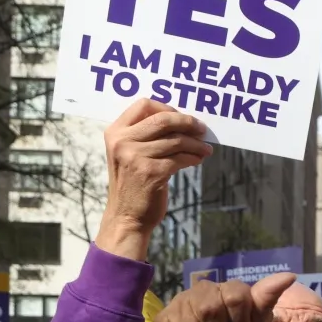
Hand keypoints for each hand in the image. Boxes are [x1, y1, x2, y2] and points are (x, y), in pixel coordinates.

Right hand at [93, 100, 212, 260]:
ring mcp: (136, 157)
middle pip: (163, 120)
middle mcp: (123, 142)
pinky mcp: (151, 173)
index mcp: (116, 132)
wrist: (126, 217)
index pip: (143, 105)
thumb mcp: (128, 154)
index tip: (181, 116)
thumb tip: (180, 121)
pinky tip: (198, 160)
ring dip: (196, 144)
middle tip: (202, 129)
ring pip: (176, 140)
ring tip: (205, 149)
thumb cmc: (132, 184)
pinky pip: (180, 159)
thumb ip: (144, 136)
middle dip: (187, 122)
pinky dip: (193, 158)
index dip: (167, 107)